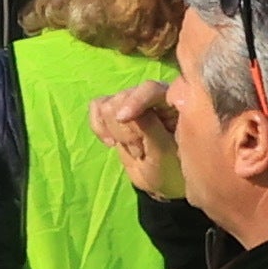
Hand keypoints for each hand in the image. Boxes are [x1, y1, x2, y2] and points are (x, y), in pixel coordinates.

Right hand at [90, 79, 183, 199]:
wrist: (161, 179)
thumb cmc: (171, 166)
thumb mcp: (164, 152)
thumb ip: (150, 128)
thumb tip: (125, 112)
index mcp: (171, 100)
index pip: (150, 89)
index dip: (135, 100)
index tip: (123, 118)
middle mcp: (150, 95)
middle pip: (122, 98)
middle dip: (126, 130)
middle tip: (140, 150)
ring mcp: (130, 101)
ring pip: (107, 105)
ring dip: (116, 132)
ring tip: (134, 148)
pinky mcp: (114, 111)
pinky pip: (96, 107)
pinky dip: (98, 126)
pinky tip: (111, 142)